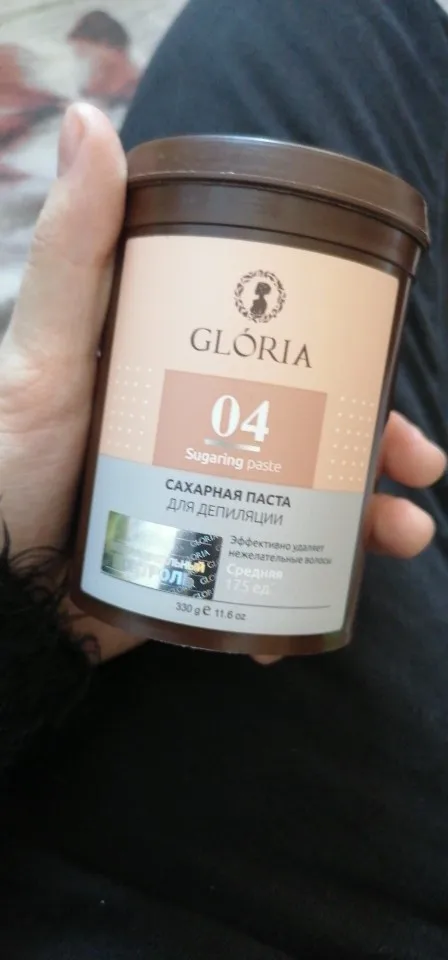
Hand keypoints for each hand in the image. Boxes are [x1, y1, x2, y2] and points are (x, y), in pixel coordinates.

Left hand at [0, 104, 444, 661]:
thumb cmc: (10, 468)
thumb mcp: (43, 359)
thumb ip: (73, 256)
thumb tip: (94, 121)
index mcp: (174, 369)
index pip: (272, 348)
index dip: (337, 351)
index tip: (383, 354)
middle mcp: (200, 428)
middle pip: (308, 422)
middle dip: (375, 438)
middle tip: (418, 462)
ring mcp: (208, 496)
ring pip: (310, 495)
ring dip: (369, 513)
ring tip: (403, 530)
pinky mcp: (208, 556)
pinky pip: (279, 561)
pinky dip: (319, 575)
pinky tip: (341, 591)